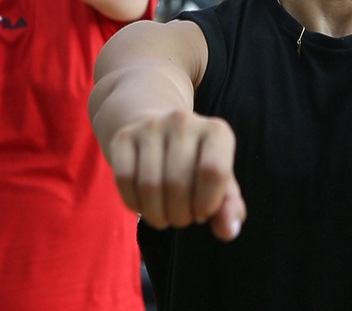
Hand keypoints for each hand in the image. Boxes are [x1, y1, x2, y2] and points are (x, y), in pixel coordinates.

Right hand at [106, 109, 246, 240]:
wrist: (159, 131)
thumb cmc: (196, 164)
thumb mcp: (220, 183)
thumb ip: (229, 207)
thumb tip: (228, 231)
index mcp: (216, 131)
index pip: (212, 171)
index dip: (206, 203)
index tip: (203, 212)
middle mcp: (182, 121)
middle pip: (177, 183)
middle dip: (180, 215)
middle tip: (182, 218)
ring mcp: (150, 126)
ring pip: (149, 185)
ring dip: (157, 215)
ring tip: (165, 216)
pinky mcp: (123, 136)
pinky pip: (123, 180)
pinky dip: (134, 204)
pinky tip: (144, 205)